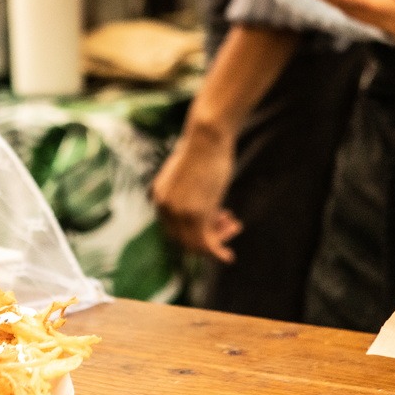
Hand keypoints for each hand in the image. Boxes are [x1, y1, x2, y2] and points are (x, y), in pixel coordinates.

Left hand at [151, 123, 242, 262]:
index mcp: (158, 196)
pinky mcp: (196, 215)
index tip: (217, 219)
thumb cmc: (203, 150)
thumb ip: (190, 196)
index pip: (173, 226)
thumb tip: (205, 212)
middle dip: (208, 235)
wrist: (207, 136)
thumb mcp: (191, 176)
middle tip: (230, 224)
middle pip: (183, 237)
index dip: (195, 228)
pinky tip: (228, 257)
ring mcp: (179, 212)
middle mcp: (164, 207)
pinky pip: (206, 244)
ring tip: (235, 227)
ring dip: (217, 241)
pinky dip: (217, 253)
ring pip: (196, 243)